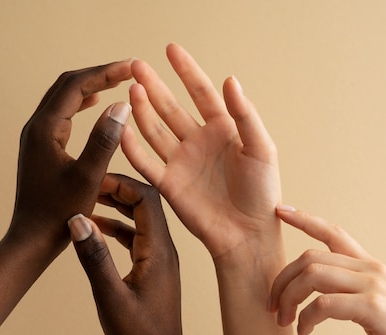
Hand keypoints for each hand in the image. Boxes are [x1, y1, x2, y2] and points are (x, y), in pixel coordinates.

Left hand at [9, 61, 133, 254]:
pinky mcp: (42, 147)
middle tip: (127, 69)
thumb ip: (105, 139)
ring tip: (116, 80)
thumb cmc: (61, 213)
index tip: (132, 66)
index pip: (77, 86)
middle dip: (98, 73)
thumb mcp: (89, 177)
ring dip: (90, 85)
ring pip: (63, 97)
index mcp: (46, 129)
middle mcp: (36, 127)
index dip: (106, 72)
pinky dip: (81, 102)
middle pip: (67, 85)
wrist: (33, 238)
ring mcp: (37, 136)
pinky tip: (95, 104)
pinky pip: (62, 113)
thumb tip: (121, 104)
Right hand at [68, 175, 206, 334]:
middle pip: (146, 204)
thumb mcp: (111, 296)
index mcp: (160, 250)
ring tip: (88, 203)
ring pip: (141, 221)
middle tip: (88, 187)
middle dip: (117, 190)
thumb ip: (94, 257)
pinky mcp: (154, 270)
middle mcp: (165, 249)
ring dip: (117, 209)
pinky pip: (137, 238)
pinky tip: (97, 231)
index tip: (93, 180)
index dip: (121, 183)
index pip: (147, 199)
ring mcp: (160, 259)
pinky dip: (118, 230)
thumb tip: (77, 218)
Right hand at [121, 43, 281, 259]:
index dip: (186, 71)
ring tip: (130, 90)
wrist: (249, 234)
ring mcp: (182, 162)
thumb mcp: (261, 149)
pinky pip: (146, 162)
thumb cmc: (263, 193)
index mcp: (224, 130)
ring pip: (155, 130)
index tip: (171, 49)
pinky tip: (122, 129)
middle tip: (135, 65)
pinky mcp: (169, 184)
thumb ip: (245, 115)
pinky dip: (132, 147)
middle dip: (153, 85)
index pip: (201, 93)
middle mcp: (199, 142)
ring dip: (142, 110)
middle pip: (170, 107)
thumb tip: (230, 79)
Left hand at [269, 206, 385, 334]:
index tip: (280, 210)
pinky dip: (307, 318)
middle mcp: (370, 269)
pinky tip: (305, 331)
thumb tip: (325, 297)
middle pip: (310, 257)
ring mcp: (372, 286)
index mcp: (370, 266)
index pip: (332, 232)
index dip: (304, 219)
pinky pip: (324, 304)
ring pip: (312, 275)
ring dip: (289, 297)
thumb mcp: (378, 304)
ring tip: (284, 320)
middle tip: (272, 304)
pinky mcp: (373, 307)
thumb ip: (354, 291)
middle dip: (282, 279)